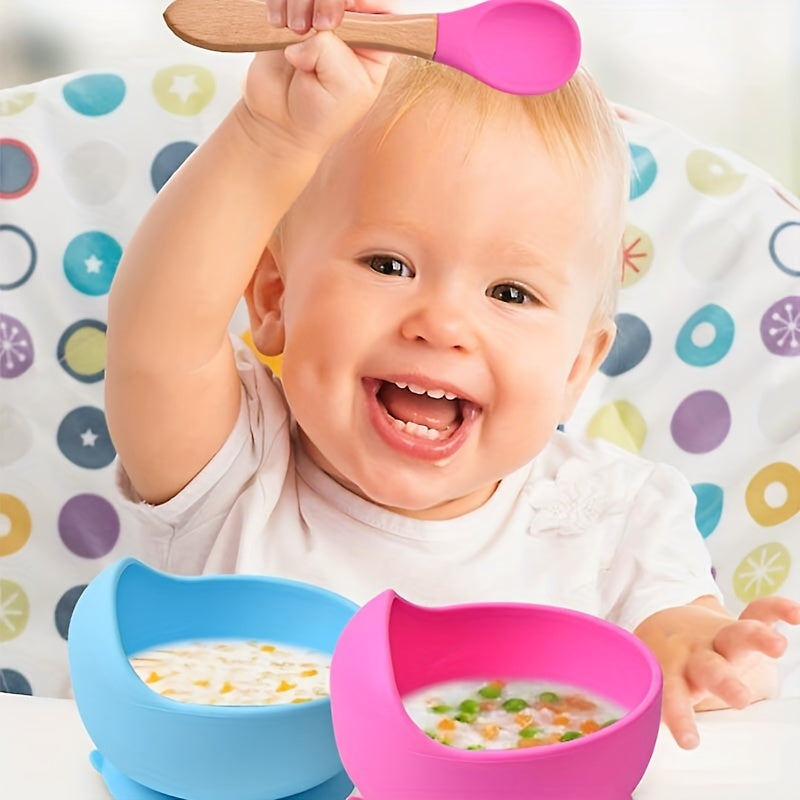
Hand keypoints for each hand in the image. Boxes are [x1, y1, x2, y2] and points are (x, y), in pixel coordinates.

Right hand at [238, 0, 394, 158]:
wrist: (282, 122)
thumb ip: (334, 52)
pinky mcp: (292, 12)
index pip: (383, 5)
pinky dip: (279, 3)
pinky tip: (278, 25)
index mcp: (375, 43)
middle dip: (329, 1)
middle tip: (319, 25)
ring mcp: (320, 15)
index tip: (350, 6)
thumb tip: (311, 29)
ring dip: (300, 3)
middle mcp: (351, 24)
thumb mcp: (343, 89)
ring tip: (295, 32)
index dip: (366, 1)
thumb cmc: (321, 112)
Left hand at [634, 595, 799, 748]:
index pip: (674, 696)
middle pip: (710, 669)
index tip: (689, 741)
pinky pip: (757, 612)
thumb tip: (621, 748)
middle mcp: (696, 656)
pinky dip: (775, 610)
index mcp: (674, 673)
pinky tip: (795, 614)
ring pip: (736, 637)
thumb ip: (650, 705)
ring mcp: (716, 637)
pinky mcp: (735, 623)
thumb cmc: (665, 666)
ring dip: (756, 640)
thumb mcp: (657, 684)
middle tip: (740, 699)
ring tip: (777, 646)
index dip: (680, 718)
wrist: (664, 628)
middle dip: (725, 683)